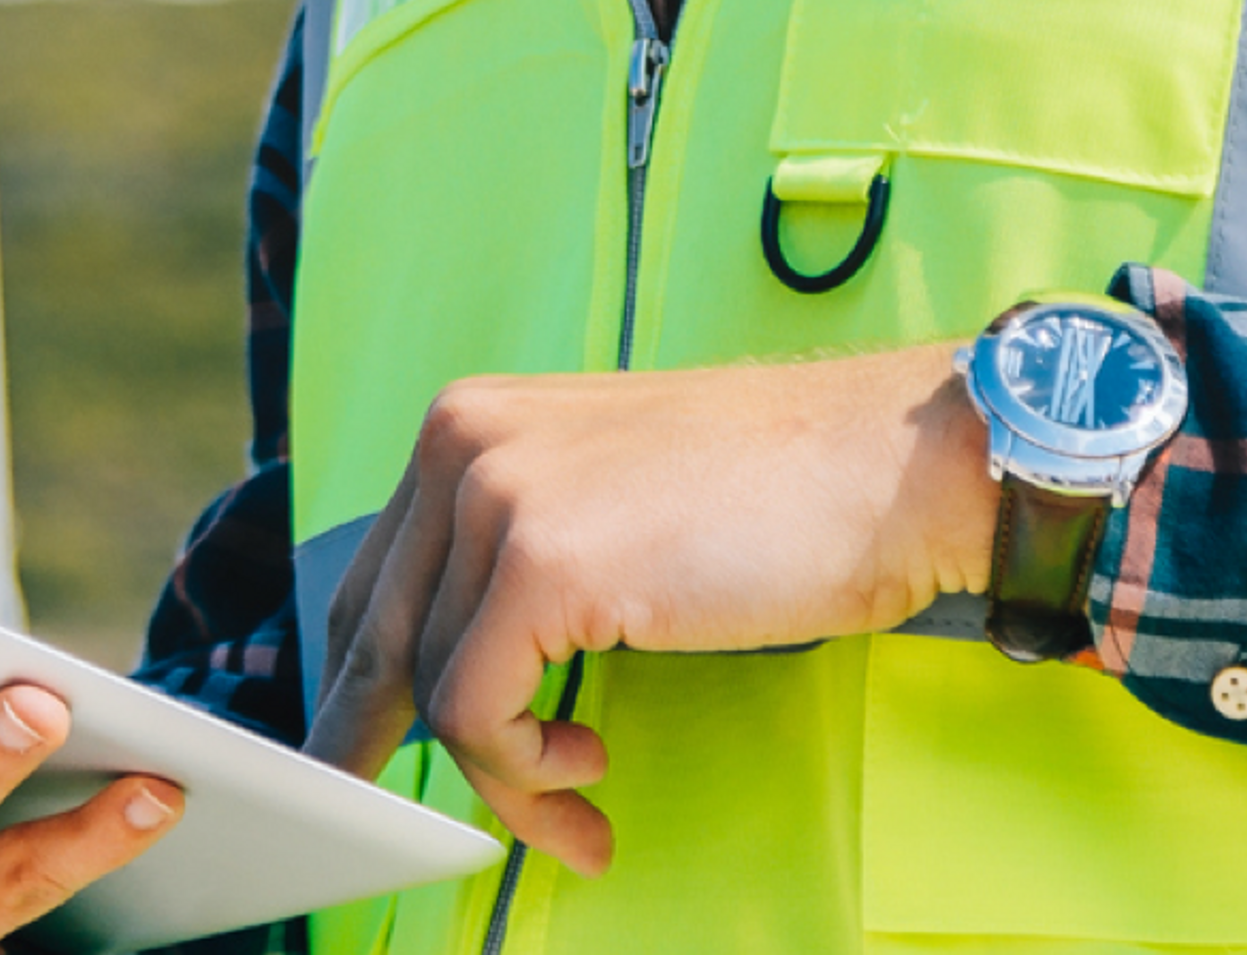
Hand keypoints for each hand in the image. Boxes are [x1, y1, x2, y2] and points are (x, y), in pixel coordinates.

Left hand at [306, 347, 994, 876]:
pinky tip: (588, 770)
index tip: (358, 750)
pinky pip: (477, 714)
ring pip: (433, 688)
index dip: (360, 679)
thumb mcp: (607, 505)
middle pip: (376, 632)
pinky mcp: (541, 565)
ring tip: (576, 809)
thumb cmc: (779, 496)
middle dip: (374, 742)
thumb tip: (461, 661)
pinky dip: (524, 772)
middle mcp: (461, 445)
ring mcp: (496, 498)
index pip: (377, 576)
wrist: (888, 464)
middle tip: (389, 821)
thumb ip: (520, 558)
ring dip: (503, 777)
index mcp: (471, 425)